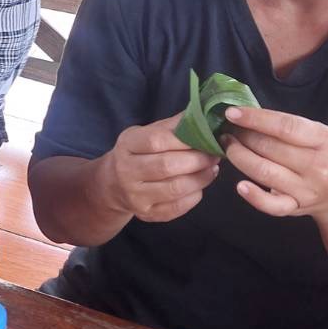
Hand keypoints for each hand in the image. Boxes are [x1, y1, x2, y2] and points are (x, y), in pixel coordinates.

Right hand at [91, 114, 220, 223]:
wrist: (113, 184)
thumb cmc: (138, 153)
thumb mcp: (146, 133)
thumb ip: (172, 126)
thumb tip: (203, 114)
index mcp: (127, 145)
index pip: (156, 141)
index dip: (185, 139)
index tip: (206, 138)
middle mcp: (126, 171)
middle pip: (167, 166)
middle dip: (197, 160)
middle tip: (214, 155)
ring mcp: (135, 196)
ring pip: (175, 188)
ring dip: (201, 178)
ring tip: (211, 169)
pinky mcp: (146, 214)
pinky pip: (177, 207)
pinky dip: (194, 196)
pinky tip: (199, 186)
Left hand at [221, 106, 327, 222]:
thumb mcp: (321, 135)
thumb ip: (291, 126)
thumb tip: (249, 114)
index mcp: (323, 139)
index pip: (285, 126)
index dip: (255, 118)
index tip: (232, 113)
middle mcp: (316, 165)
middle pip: (270, 148)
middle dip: (242, 136)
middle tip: (228, 130)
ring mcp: (305, 189)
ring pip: (265, 173)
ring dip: (239, 157)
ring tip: (228, 146)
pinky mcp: (295, 207)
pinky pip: (271, 205)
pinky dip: (254, 196)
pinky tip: (240, 185)